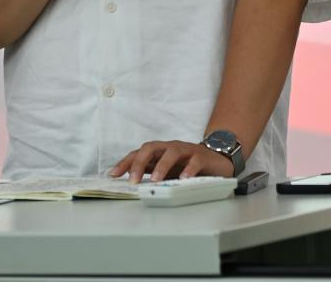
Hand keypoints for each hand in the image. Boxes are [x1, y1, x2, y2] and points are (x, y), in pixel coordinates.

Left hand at [109, 140, 233, 183]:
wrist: (217, 159)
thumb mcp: (168, 170)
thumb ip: (152, 172)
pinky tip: (183, 179)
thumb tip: (131, 183)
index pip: (139, 153)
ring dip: (162, 166)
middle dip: (139, 163)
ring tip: (156, 180)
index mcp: (160, 151)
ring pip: (172, 152)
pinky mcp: (202, 157)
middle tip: (133, 180)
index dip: (125, 162)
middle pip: (151, 148)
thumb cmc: (188, 165)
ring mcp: (187, 150)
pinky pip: (194, 161)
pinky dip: (188, 169)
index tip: (113, 175)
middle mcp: (171, 147)